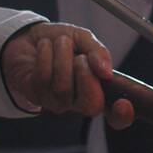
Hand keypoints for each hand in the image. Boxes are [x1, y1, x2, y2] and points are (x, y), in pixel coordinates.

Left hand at [1, 22, 133, 126]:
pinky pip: (44, 79)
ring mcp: (58, 102)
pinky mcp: (36, 96)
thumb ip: (99, 53)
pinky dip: (45, 56)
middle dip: (86, 76)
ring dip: (62, 57)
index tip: (123, 104)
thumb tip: (107, 72)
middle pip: (91, 105)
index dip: (122, 116)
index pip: (117, 116)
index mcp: (100, 89)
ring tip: (60, 42)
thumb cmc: (60, 41)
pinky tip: (44, 47)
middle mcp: (80, 101)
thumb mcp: (85, 39)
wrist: (28, 36)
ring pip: (63, 88)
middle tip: (81, 57)